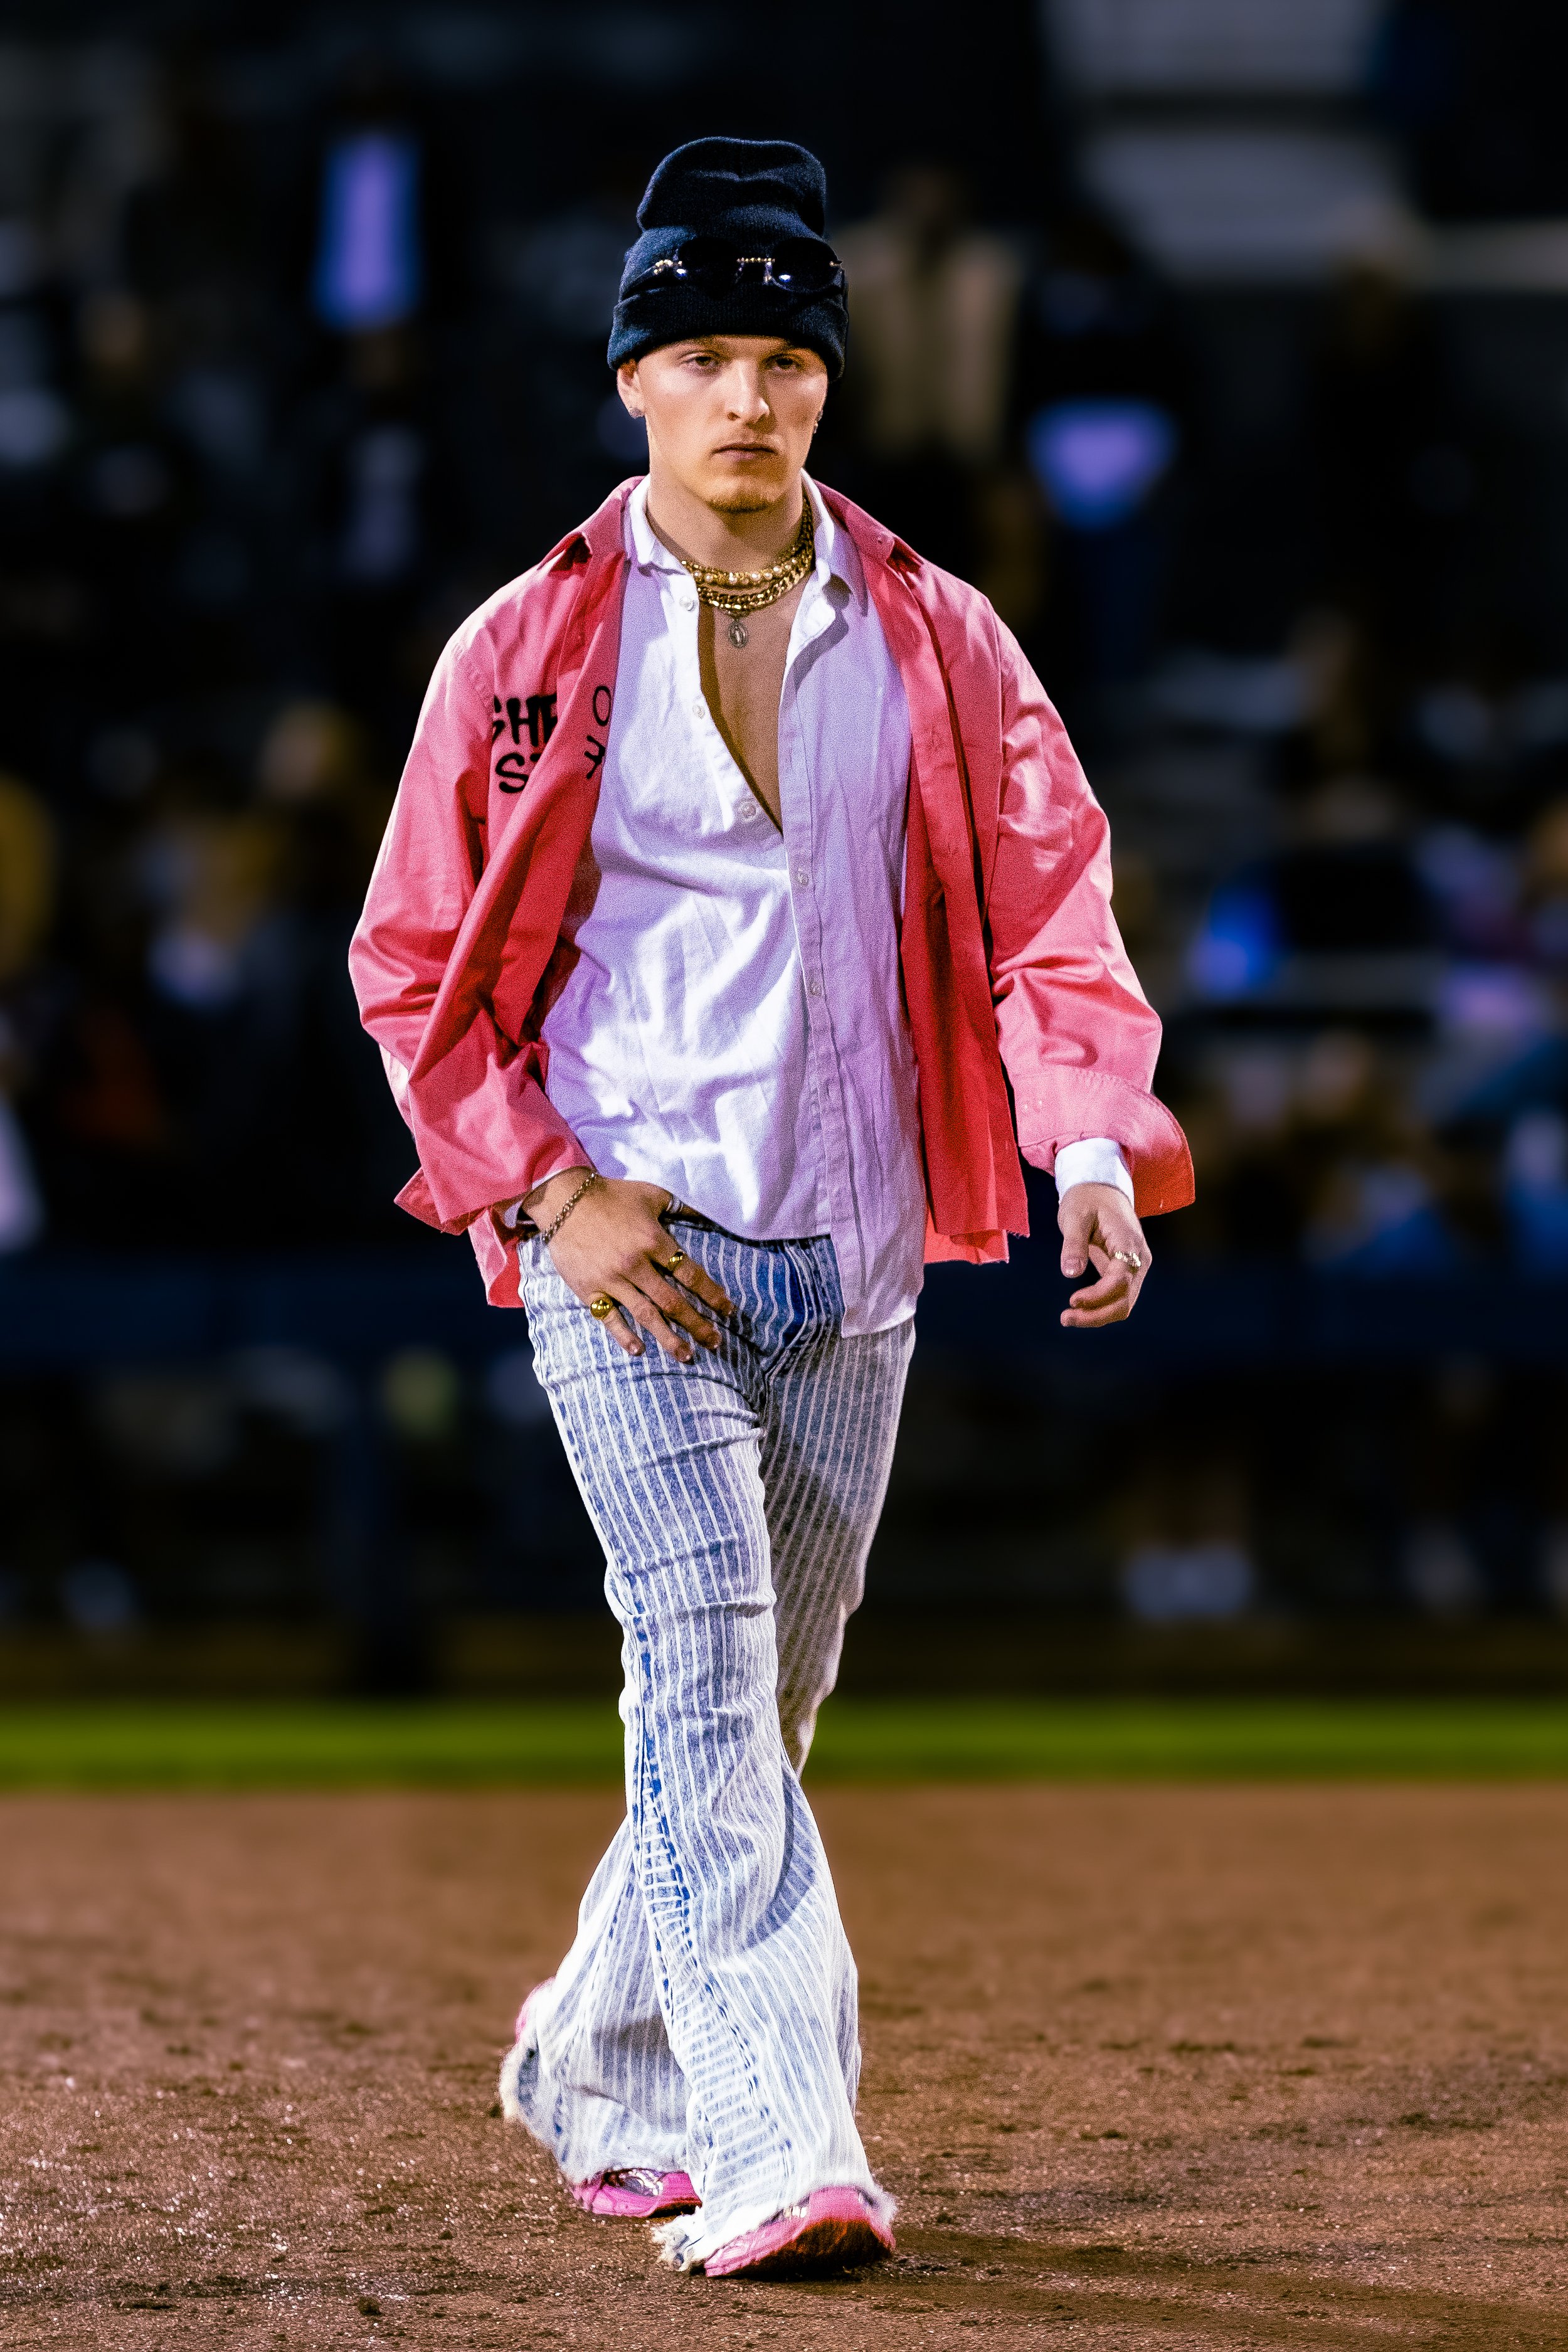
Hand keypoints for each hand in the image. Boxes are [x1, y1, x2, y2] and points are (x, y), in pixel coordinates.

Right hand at [523, 1171, 734, 1361]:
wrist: (564, 1199)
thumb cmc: (612, 1195)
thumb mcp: (653, 1194)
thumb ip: (684, 1207)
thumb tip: (713, 1212)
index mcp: (654, 1240)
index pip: (690, 1274)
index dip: (712, 1294)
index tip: (728, 1310)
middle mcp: (635, 1264)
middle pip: (673, 1301)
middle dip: (697, 1324)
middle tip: (715, 1342)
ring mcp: (611, 1279)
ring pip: (645, 1315)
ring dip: (668, 1338)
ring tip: (686, 1355)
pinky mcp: (588, 1289)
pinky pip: (608, 1316)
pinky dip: (623, 1335)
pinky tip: (638, 1350)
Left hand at [1057, 1181, 1149, 1329]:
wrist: (1102, 1189)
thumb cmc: (1087, 1199)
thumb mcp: (1075, 1216)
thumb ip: (1074, 1244)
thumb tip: (1070, 1273)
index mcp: (1129, 1244)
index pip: (1119, 1281)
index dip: (1097, 1296)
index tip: (1072, 1300)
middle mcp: (1139, 1260)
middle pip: (1125, 1300)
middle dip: (1096, 1315)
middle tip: (1065, 1318)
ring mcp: (1134, 1268)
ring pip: (1123, 1304)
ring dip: (1098, 1316)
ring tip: (1068, 1317)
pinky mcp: (1125, 1272)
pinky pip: (1117, 1297)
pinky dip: (1100, 1308)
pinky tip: (1079, 1309)